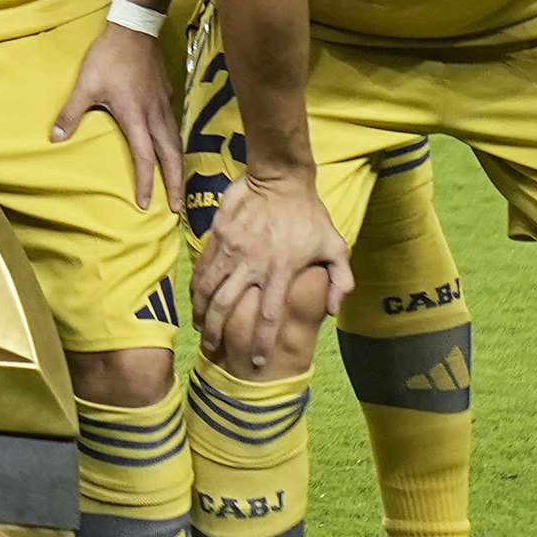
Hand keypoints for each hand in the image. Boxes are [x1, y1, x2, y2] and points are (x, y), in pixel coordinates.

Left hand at [51, 23, 176, 211]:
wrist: (134, 28)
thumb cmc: (108, 57)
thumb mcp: (85, 86)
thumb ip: (71, 113)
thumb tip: (55, 138)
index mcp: (136, 117)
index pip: (145, 158)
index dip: (147, 183)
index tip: (146, 204)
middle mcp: (155, 115)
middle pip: (171, 156)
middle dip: (176, 183)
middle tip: (178, 208)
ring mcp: (164, 104)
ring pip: (177, 142)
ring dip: (179, 166)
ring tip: (179, 185)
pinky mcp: (168, 94)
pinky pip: (175, 126)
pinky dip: (177, 144)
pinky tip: (172, 149)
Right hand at [193, 166, 345, 376]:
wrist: (280, 176)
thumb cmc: (310, 213)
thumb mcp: (336, 245)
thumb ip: (339, 280)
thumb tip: (332, 310)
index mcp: (282, 269)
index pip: (268, 315)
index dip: (261, 341)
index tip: (255, 360)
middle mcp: (253, 263)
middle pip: (228, 306)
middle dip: (217, 331)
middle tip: (212, 348)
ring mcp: (232, 248)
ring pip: (209, 288)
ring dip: (202, 312)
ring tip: (200, 328)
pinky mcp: (218, 235)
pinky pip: (202, 267)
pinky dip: (197, 287)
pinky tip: (196, 300)